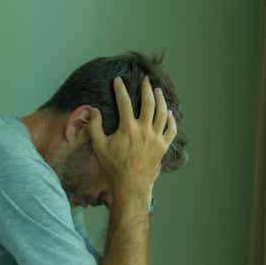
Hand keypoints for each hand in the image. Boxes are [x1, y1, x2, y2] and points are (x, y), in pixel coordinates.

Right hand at [84, 76, 176, 192]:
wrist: (131, 184)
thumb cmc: (114, 166)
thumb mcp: (99, 146)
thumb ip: (95, 127)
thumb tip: (94, 110)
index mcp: (128, 128)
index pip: (124, 102)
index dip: (120, 89)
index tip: (118, 80)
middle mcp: (144, 130)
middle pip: (148, 103)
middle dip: (146, 89)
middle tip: (145, 80)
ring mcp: (156, 138)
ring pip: (162, 113)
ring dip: (161, 100)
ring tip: (157, 91)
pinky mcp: (163, 147)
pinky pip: (171, 131)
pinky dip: (172, 121)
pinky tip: (170, 113)